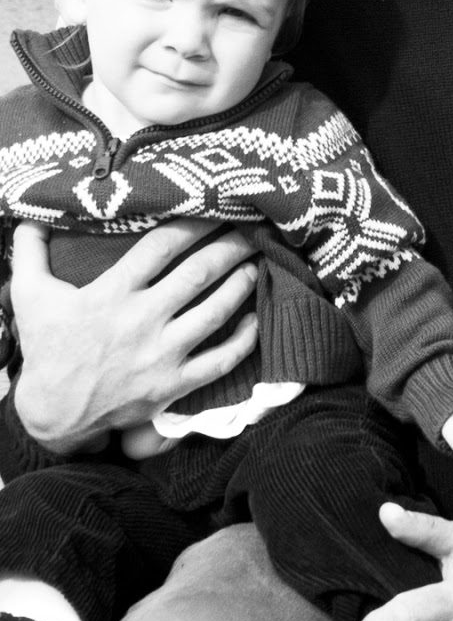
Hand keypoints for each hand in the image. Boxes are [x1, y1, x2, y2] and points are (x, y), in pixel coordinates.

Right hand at [10, 219, 259, 455]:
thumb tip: (28, 215)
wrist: (52, 413)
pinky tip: (255, 320)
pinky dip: (243, 341)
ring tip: (255, 262)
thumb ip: (29, 252)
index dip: (193, 223)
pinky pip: (218, 362)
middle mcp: (141, 320)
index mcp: (112, 293)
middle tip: (250, 228)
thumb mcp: (29, 295)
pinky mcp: (172, 386)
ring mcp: (160, 355)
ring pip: (215, 312)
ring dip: (241, 284)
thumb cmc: (46, 349)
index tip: (214, 207)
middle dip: (229, 246)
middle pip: (198, 273)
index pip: (163, 246)